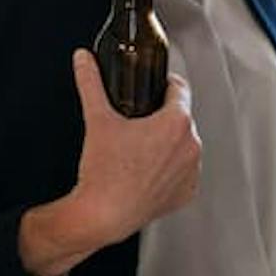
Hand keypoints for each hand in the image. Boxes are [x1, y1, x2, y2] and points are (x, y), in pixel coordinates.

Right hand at [19, 51, 200, 275]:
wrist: (102, 215)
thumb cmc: (104, 172)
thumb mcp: (97, 119)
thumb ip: (91, 83)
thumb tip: (83, 60)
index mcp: (177, 123)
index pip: (180, 89)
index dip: (163, 84)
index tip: (152, 88)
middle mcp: (192, 146)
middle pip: (181, 118)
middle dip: (161, 117)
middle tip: (137, 122)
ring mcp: (192, 172)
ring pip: (183, 145)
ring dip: (168, 143)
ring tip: (140, 149)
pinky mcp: (187, 193)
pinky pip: (182, 172)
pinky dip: (169, 169)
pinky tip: (147, 171)